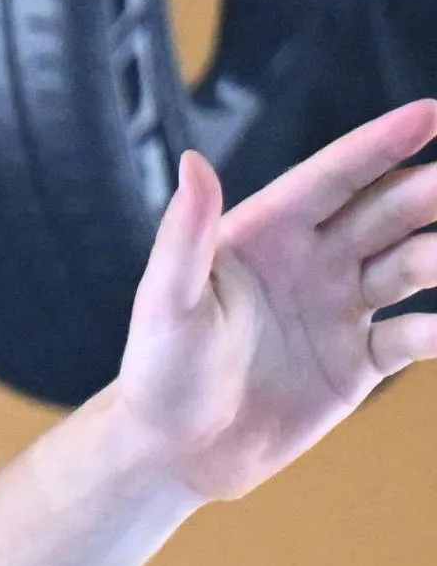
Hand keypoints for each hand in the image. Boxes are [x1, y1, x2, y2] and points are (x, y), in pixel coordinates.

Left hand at [115, 99, 436, 499]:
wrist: (171, 452)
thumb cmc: (157, 371)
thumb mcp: (166, 301)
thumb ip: (184, 235)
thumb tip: (192, 162)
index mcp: (268, 233)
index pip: (335, 177)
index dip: (382, 144)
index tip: (432, 112)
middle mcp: (313, 261)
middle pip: (390, 211)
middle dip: (432, 191)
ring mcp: (341, 309)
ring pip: (415, 265)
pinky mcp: (358, 361)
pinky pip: (414, 336)